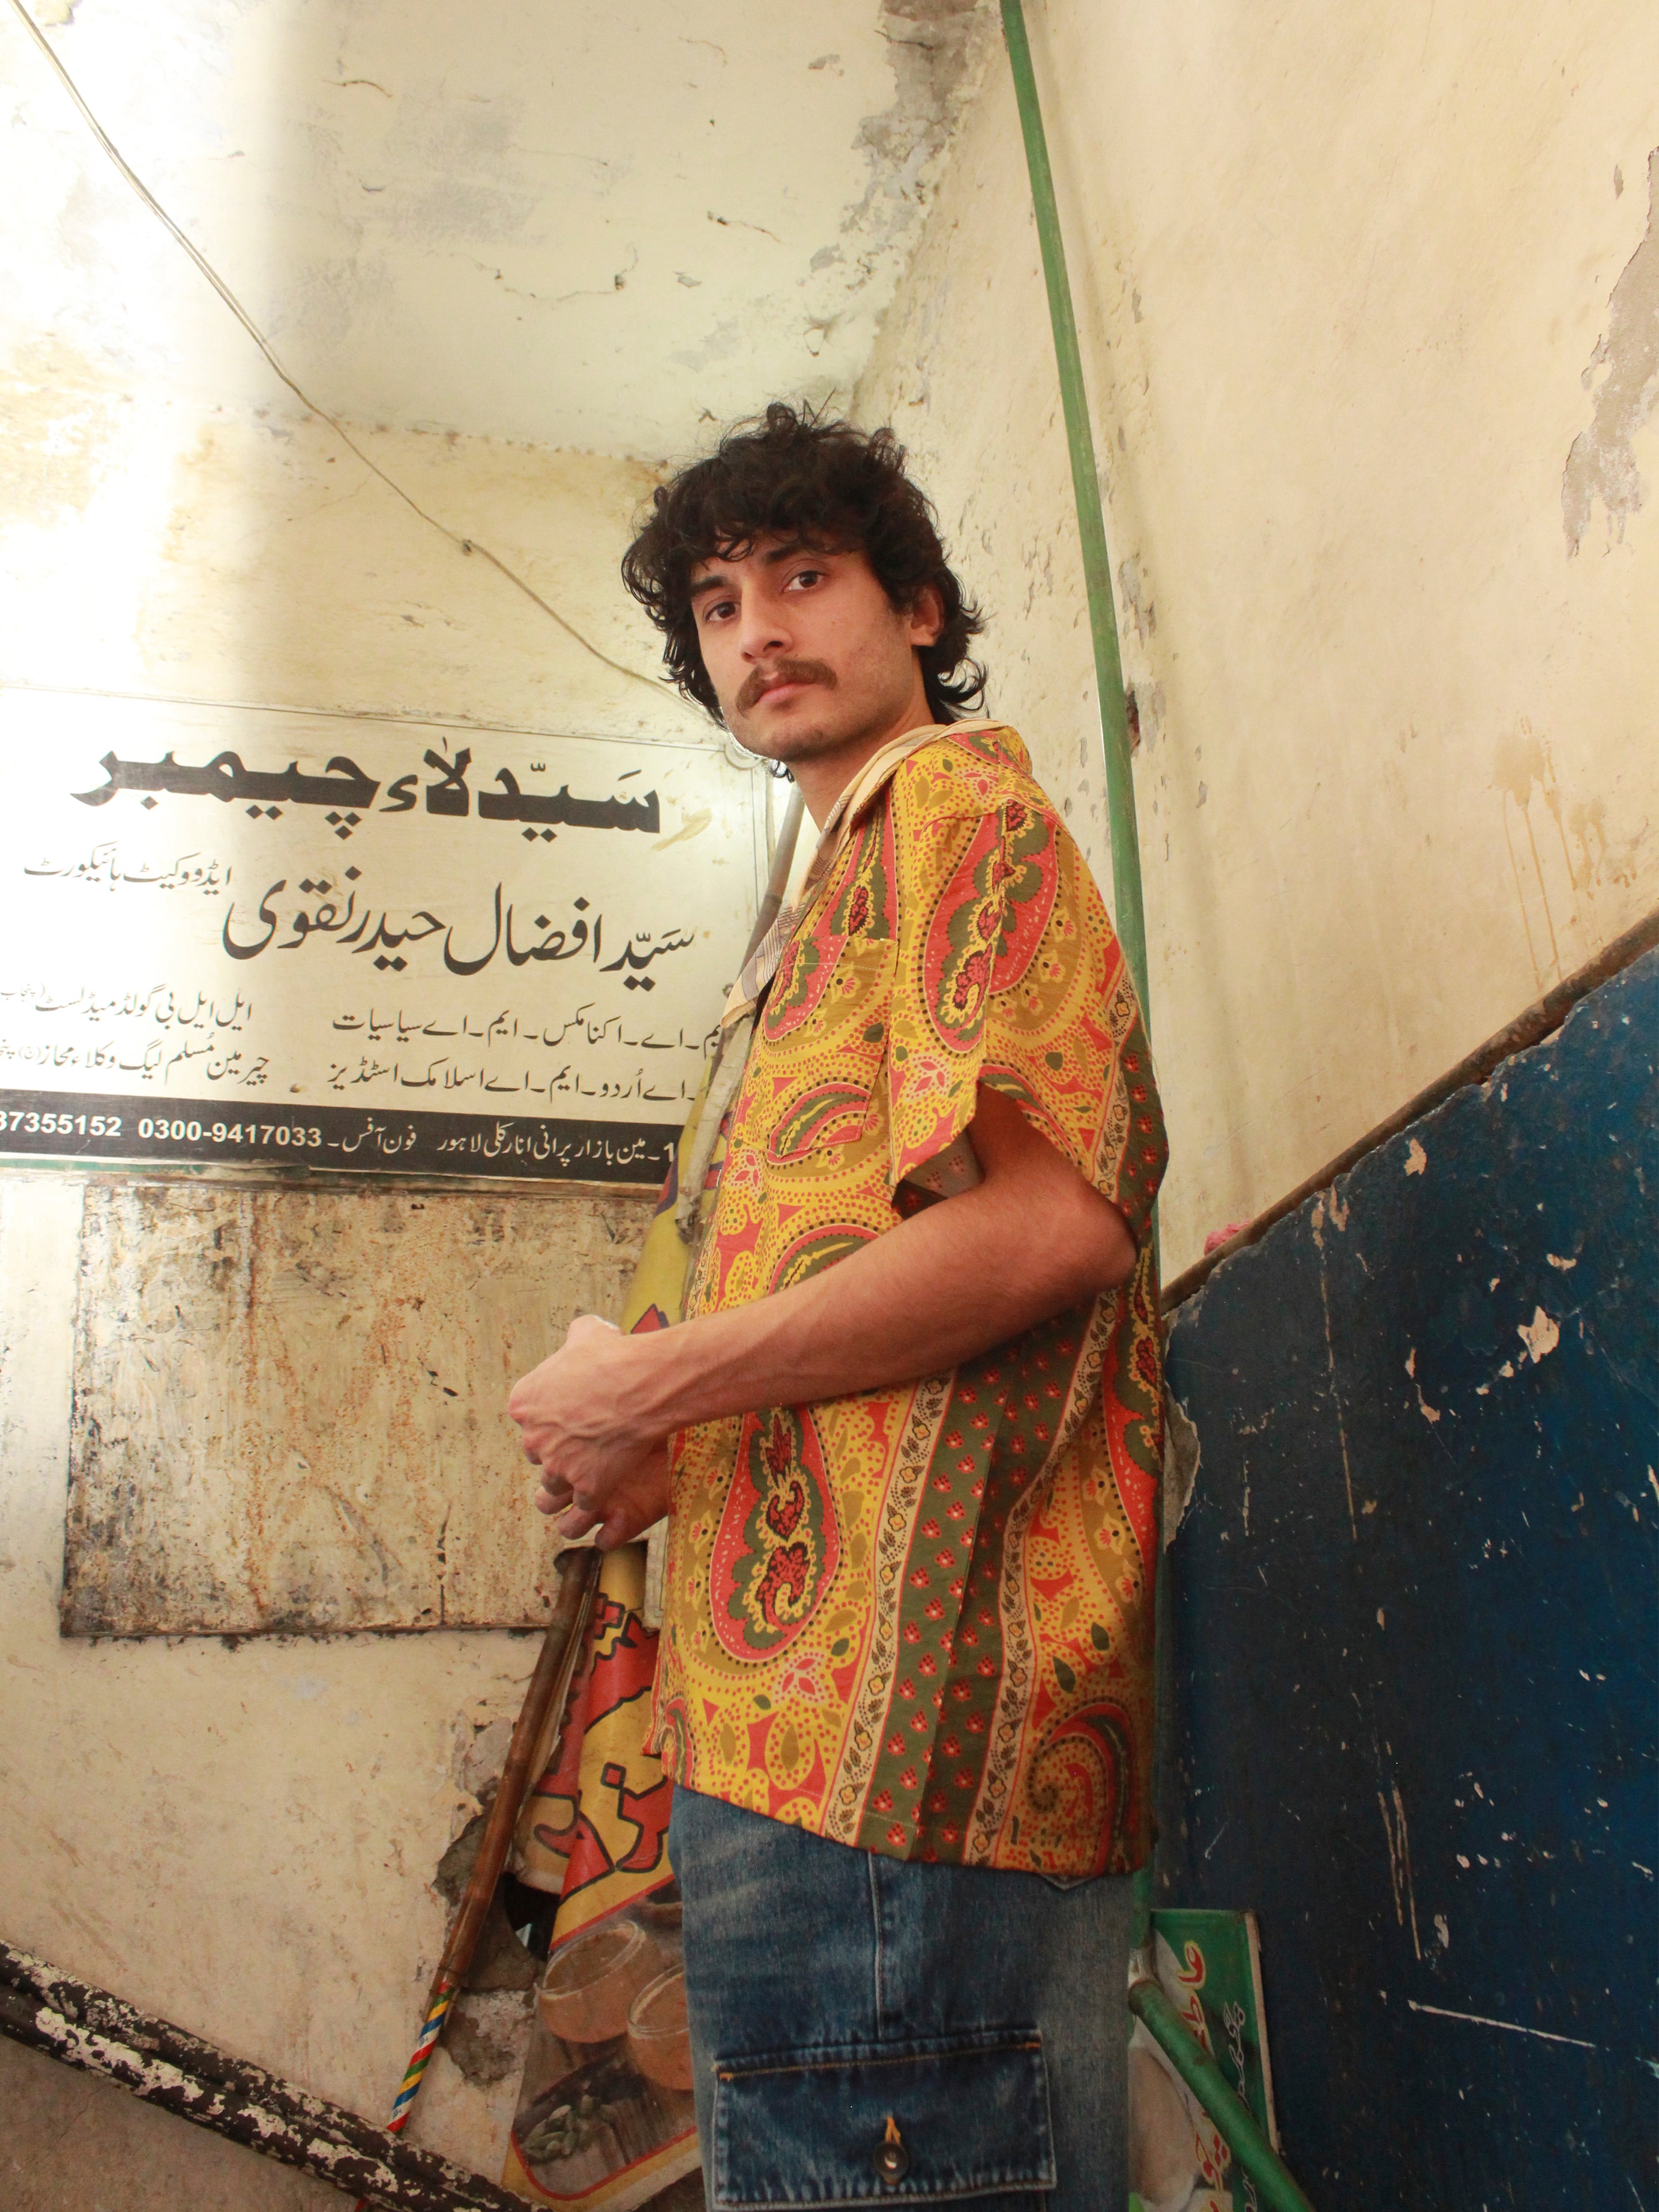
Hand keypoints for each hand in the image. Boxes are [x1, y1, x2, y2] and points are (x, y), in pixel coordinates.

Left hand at [508, 1315, 670, 1547]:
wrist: (640, 1385)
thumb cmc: (613, 1356)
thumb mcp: (587, 1333)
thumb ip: (576, 1336)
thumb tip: (583, 1331)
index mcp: (524, 1402)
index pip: (525, 1419)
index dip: (547, 1419)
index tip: (565, 1417)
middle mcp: (533, 1437)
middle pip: (537, 1453)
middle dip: (555, 1451)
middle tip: (580, 1445)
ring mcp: (559, 1466)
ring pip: (552, 1488)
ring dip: (564, 1487)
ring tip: (580, 1484)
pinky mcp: (586, 1488)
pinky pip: (580, 1510)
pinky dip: (586, 1511)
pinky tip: (597, 1508)